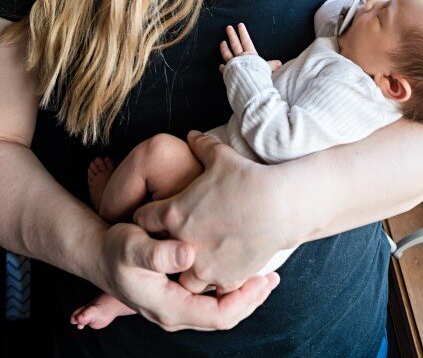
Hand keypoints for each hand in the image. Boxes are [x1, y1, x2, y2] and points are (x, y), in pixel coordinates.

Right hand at [90, 219, 278, 331]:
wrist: (100, 254)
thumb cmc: (115, 248)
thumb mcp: (132, 246)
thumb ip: (158, 253)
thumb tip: (188, 255)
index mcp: (168, 307)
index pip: (218, 316)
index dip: (244, 300)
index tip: (263, 278)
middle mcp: (176, 312)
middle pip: (224, 316)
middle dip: (251, 299)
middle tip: (274, 276)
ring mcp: (178, 305)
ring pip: (220, 309)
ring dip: (243, 293)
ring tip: (266, 273)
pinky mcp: (179, 293)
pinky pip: (212, 299)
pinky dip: (230, 286)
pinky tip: (242, 267)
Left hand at [134, 130, 291, 293]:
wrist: (279, 204)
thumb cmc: (247, 178)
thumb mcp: (220, 155)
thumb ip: (201, 145)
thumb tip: (192, 134)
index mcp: (174, 213)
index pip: (143, 218)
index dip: (148, 214)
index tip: (157, 213)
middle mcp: (183, 243)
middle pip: (158, 252)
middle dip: (162, 246)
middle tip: (174, 237)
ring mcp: (205, 265)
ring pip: (183, 279)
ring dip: (188, 270)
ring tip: (199, 258)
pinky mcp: (226, 278)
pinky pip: (213, 289)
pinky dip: (216, 281)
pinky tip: (224, 267)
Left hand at [218, 23, 281, 73]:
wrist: (249, 85)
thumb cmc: (259, 76)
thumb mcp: (267, 69)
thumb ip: (271, 65)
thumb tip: (280, 63)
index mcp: (250, 55)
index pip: (246, 41)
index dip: (243, 33)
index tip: (240, 25)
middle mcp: (241, 57)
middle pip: (235, 44)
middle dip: (232, 35)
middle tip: (228, 27)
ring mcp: (233, 64)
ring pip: (227, 53)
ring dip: (224, 48)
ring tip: (222, 42)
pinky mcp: (228, 72)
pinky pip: (224, 69)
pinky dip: (222, 67)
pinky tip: (220, 65)